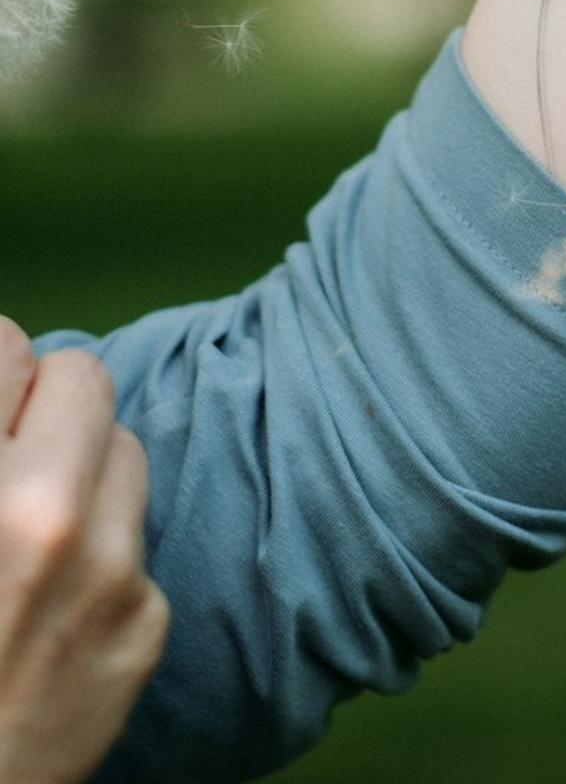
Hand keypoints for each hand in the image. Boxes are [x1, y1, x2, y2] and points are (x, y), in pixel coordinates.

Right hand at [0, 317, 169, 783]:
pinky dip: (102, 551)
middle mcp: (46, 520)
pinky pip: (137, 539)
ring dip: (84, 467)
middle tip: (12, 440)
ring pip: (127, 448)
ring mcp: (109, 573)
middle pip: (87, 377)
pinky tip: (51, 600)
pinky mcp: (146, 624)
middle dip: (46, 399)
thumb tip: (2, 365)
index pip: (7, 346)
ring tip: (31, 522)